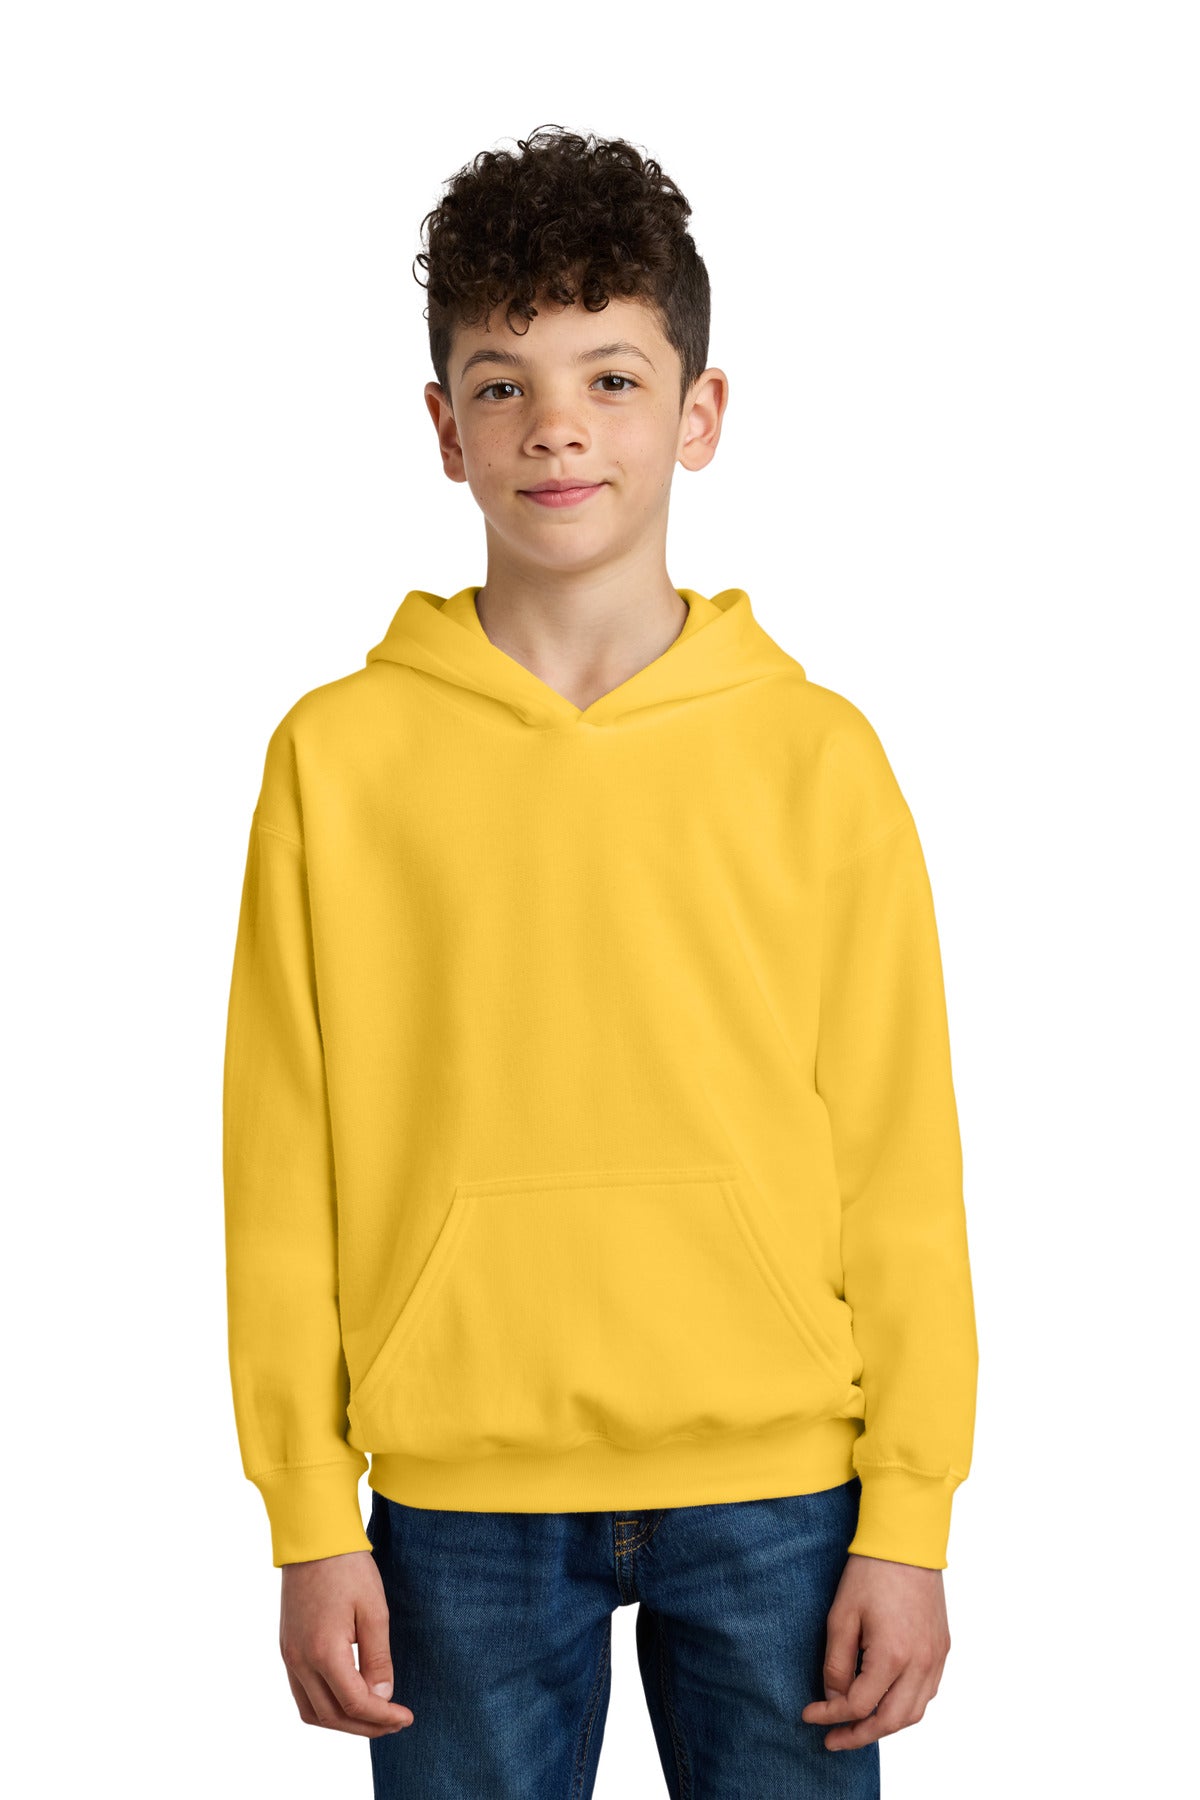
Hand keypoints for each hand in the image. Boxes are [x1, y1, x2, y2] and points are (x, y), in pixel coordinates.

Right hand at [279, 1549, 414, 1737]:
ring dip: (343, 1723)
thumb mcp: (374, 1611)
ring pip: (312, 1712)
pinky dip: (325, 1707)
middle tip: (395, 1724)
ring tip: (373, 1718)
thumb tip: (382, 1697)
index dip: (383, 1716)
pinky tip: (347, 1701)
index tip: (406, 1717)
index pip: (355, 1703)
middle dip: (366, 1727)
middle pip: (332, 1716)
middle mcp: (300, 1661)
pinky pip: (302, 1694)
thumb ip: (378, 1659)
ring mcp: (289, 1656)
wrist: (314, 1539)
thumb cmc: (348, 1568)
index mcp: (324, 1652)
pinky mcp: (287, 1648)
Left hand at [801, 1552, 950, 1750]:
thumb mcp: (841, 1616)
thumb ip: (836, 1663)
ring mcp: (935, 1657)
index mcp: (893, 1656)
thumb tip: (833, 1697)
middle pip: (890, 1721)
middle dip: (859, 1736)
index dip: (831, 1715)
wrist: (907, 1541)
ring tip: (858, 1727)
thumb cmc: (870, 1573)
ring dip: (885, 1726)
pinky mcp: (942, 1648)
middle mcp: (920, 1663)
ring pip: (914, 1713)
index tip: (809, 1716)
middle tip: (833, 1740)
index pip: (859, 1705)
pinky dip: (906, 1707)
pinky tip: (886, 1702)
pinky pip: (927, 1693)